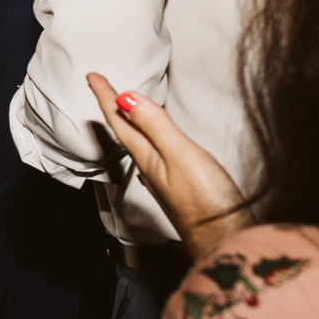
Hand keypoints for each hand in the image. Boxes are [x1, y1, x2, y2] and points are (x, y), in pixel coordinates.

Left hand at [86, 73, 248, 257]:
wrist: (226, 242)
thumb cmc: (206, 202)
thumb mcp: (180, 155)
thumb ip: (156, 126)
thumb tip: (125, 98)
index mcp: (148, 158)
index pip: (120, 122)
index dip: (106, 96)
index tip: (92, 76)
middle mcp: (152, 168)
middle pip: (125, 131)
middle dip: (113, 106)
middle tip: (101, 86)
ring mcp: (166, 178)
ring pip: (139, 142)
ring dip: (129, 121)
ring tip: (122, 106)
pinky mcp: (181, 185)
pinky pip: (155, 152)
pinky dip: (149, 136)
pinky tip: (155, 139)